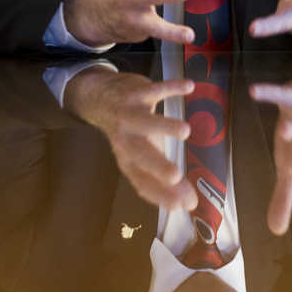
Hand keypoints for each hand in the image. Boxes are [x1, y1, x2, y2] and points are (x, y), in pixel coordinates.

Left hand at [64, 68, 196, 210]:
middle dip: (157, 166)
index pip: (142, 182)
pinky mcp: (136, 92)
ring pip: (144, 121)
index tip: (184, 205)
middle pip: (140, 154)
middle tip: (176, 177)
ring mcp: (130, 115)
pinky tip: (189, 86)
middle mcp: (126, 140)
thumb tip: (191, 205)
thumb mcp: (143, 156)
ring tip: (186, 131)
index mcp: (128, 159)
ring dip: (163, 126)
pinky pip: (155, 90)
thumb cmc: (130, 133)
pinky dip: (171, 88)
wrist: (100, 98)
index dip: (161, 194)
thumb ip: (166, 181)